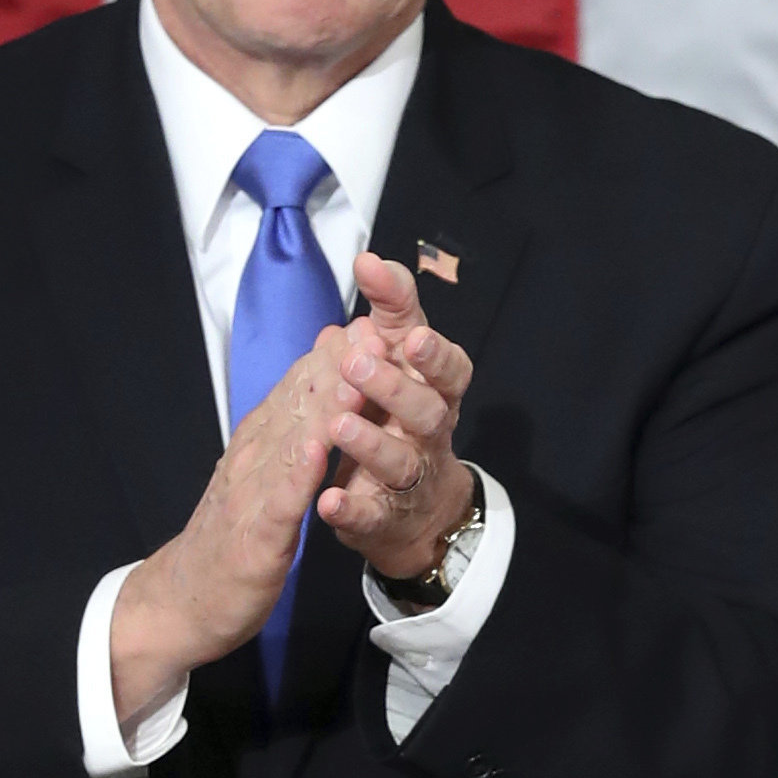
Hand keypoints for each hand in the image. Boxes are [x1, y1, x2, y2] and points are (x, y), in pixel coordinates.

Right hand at [109, 334, 349, 721]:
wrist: (182, 600)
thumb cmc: (230, 539)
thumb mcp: (263, 479)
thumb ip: (286, 436)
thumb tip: (313, 388)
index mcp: (259, 445)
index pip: (298, 390)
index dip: (334, 356)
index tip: (371, 323)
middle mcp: (252, 459)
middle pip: (297, 404)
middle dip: (338, 368)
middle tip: (376, 330)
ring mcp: (249, 495)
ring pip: (290, 443)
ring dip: (323, 410)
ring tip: (356, 377)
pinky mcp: (253, 537)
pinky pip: (277, 501)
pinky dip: (296, 475)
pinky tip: (318, 453)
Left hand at [314, 251, 479, 580]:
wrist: (412, 509)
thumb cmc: (400, 416)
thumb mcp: (400, 360)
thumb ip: (391, 311)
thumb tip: (371, 259)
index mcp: (436, 393)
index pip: (449, 370)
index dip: (434, 355)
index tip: (411, 335)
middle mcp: (429, 436)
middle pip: (427, 412)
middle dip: (397, 388)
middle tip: (360, 365)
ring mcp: (409, 479)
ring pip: (399, 463)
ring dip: (370, 443)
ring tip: (339, 425)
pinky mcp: (383, 518)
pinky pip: (369, 515)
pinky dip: (350, 509)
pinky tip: (328, 499)